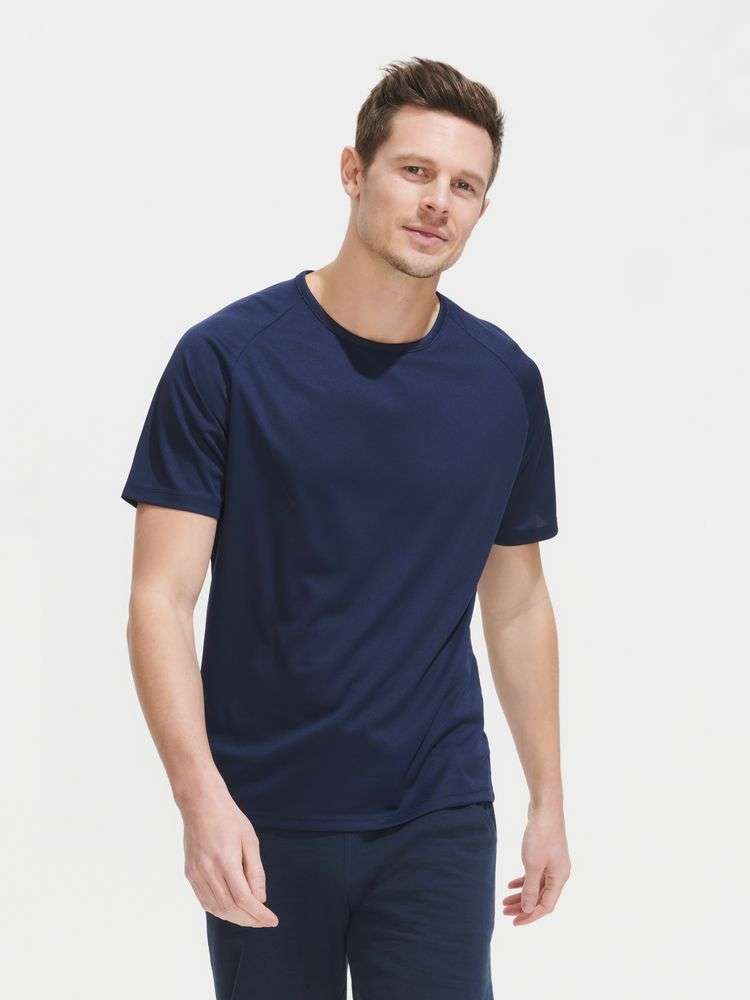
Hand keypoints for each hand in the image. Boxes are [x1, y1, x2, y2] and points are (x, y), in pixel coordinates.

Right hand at [180, 783, 279, 927]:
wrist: (201, 805)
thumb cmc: (229, 819)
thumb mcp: (250, 841)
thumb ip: (255, 872)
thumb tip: (261, 899)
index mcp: (225, 861)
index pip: (243, 899)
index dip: (259, 914)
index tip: (272, 920)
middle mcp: (208, 871)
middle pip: (230, 908)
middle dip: (249, 920)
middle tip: (264, 921)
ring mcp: (196, 874)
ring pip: (216, 908)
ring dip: (235, 918)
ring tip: (251, 918)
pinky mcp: (190, 874)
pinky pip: (205, 901)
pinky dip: (220, 910)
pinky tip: (232, 909)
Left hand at [502, 801, 570, 925]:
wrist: (544, 809)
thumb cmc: (540, 836)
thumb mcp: (533, 865)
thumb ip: (530, 888)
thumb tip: (528, 908)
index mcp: (559, 878)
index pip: (546, 905)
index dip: (531, 915)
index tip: (515, 922)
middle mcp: (558, 873)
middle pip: (540, 897)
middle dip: (523, 906)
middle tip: (505, 913)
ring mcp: (552, 864)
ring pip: (536, 886)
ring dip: (521, 894)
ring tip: (504, 901)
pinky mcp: (545, 855)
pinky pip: (534, 874)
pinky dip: (523, 881)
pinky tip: (510, 885)